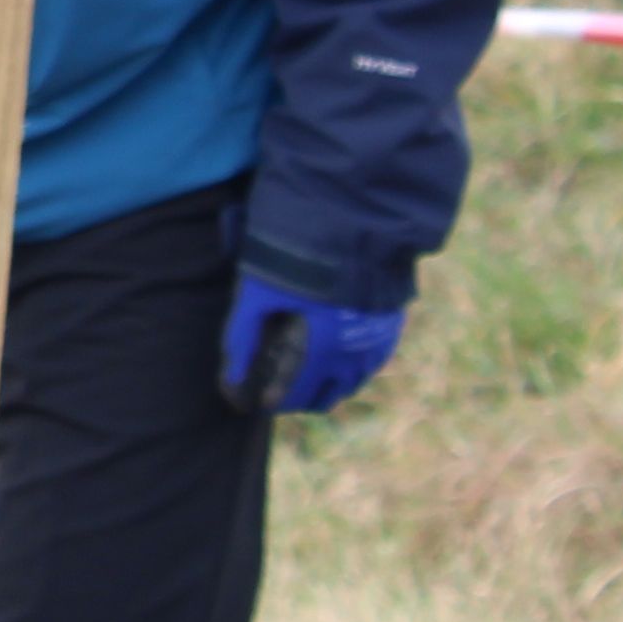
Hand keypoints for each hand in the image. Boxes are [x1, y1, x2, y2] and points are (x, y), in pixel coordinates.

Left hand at [219, 263, 404, 416]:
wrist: (351, 219)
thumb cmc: (296, 255)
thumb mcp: (257, 293)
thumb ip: (242, 337)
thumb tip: (230, 380)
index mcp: (317, 349)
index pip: (293, 394)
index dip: (274, 401)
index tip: (261, 402)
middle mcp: (351, 354)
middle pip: (325, 397)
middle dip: (300, 400)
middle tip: (282, 393)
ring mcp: (376, 341)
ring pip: (353, 383)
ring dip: (330, 387)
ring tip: (309, 379)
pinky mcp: (392, 325)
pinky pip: (374, 362)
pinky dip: (355, 369)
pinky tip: (340, 360)